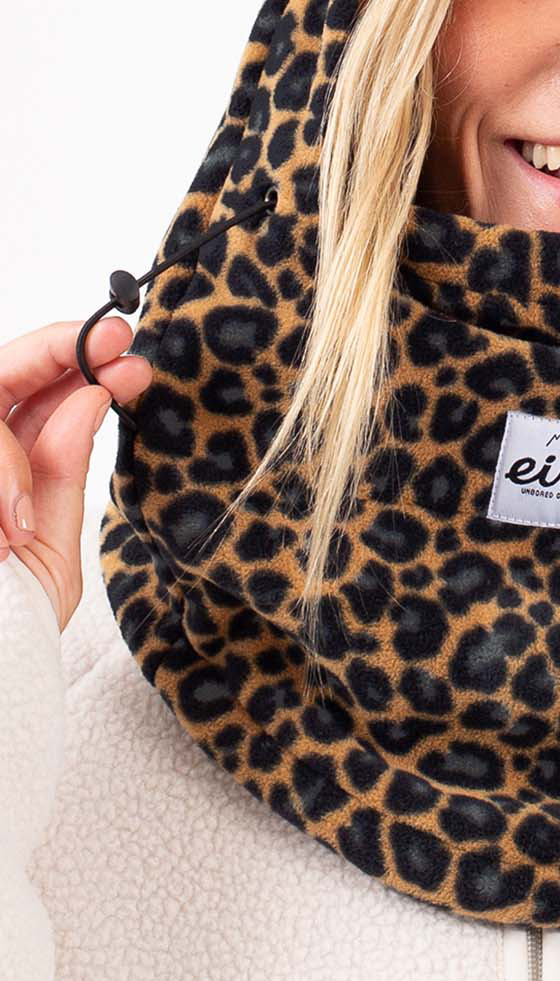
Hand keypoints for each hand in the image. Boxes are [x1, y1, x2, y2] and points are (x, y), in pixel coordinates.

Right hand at [0, 318, 152, 631]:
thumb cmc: (9, 633)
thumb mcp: (47, 552)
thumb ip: (60, 475)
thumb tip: (91, 398)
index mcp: (3, 475)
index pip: (31, 395)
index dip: (75, 363)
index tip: (126, 355)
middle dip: (55, 352)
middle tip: (112, 347)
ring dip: (7, 452)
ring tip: (24, 516)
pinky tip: (7, 530)